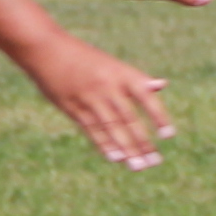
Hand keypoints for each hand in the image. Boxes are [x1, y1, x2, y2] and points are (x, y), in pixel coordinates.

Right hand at [34, 42, 176, 169]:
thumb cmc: (84, 58)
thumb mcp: (112, 64)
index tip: (169, 136)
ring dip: (126, 148)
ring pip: (112, 127)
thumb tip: (162, 85)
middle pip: (129, 118)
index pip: (145, 97)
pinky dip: (104, 144)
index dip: (158, 116)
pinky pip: (92, 129)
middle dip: (142, 142)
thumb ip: (136, 80)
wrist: (47, 49)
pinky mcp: (72, 107)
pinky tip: (116, 158)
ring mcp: (89, 98)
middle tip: (155, 162)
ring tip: (138, 166)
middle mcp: (108, 86)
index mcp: (121, 73)